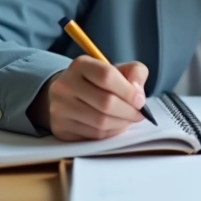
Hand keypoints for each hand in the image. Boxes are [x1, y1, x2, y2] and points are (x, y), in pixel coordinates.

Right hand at [28, 57, 148, 140]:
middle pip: (105, 102)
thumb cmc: (99, 82)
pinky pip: (94, 135)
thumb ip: (135, 73)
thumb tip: (138, 95)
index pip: (107, 76)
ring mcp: (60, 108)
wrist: (69, 94)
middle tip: (139, 114)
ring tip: (128, 119)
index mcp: (80, 65)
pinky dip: (111, 132)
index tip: (140, 100)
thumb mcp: (119, 69)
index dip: (128, 91)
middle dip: (129, 111)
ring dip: (122, 123)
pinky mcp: (61, 128)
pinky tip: (115, 125)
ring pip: (101, 122)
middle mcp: (65, 85)